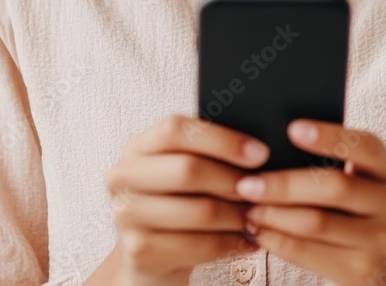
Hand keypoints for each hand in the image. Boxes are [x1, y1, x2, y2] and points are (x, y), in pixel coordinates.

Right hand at [103, 113, 267, 285]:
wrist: (150, 257)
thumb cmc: (177, 203)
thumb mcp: (182, 171)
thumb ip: (206, 152)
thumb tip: (256, 148)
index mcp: (138, 146)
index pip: (175, 129)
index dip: (220, 139)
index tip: (259, 153)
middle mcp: (124, 176)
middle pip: (188, 169)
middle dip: (233, 179)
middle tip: (261, 189)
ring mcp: (126, 215)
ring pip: (199, 211)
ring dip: (237, 215)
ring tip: (256, 215)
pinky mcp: (139, 251)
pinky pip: (199, 245)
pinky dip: (230, 243)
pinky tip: (245, 240)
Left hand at [233, 119, 385, 285]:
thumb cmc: (358, 205)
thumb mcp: (361, 177)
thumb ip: (335, 160)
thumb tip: (274, 143)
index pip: (365, 147)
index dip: (330, 137)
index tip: (291, 129)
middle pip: (336, 188)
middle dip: (286, 185)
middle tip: (248, 183)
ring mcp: (380, 241)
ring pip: (318, 224)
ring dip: (275, 215)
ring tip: (249, 208)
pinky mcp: (359, 271)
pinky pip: (310, 254)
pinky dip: (278, 241)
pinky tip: (259, 231)